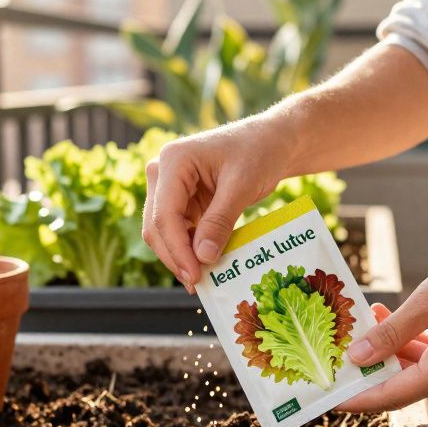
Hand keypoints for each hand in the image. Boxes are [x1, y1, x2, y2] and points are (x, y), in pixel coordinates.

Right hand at [143, 119, 289, 289]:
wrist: (270, 141)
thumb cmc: (258, 153)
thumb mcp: (242, 186)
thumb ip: (220, 221)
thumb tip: (202, 258)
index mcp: (173, 161)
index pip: (164, 214)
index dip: (177, 250)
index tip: (195, 276)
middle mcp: (162, 172)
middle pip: (157, 226)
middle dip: (176, 257)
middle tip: (198, 284)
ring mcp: (169, 186)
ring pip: (163, 232)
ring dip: (180, 256)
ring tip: (202, 280)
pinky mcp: (180, 200)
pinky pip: (178, 230)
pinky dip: (188, 248)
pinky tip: (204, 265)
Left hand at [337, 239, 427, 411]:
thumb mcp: (427, 301)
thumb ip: (390, 332)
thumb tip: (357, 358)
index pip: (391, 395)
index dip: (356, 397)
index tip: (326, 396)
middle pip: (398, 384)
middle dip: (365, 369)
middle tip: (330, 355)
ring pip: (410, 368)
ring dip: (382, 349)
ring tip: (355, 324)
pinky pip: (424, 356)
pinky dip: (402, 341)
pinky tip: (382, 316)